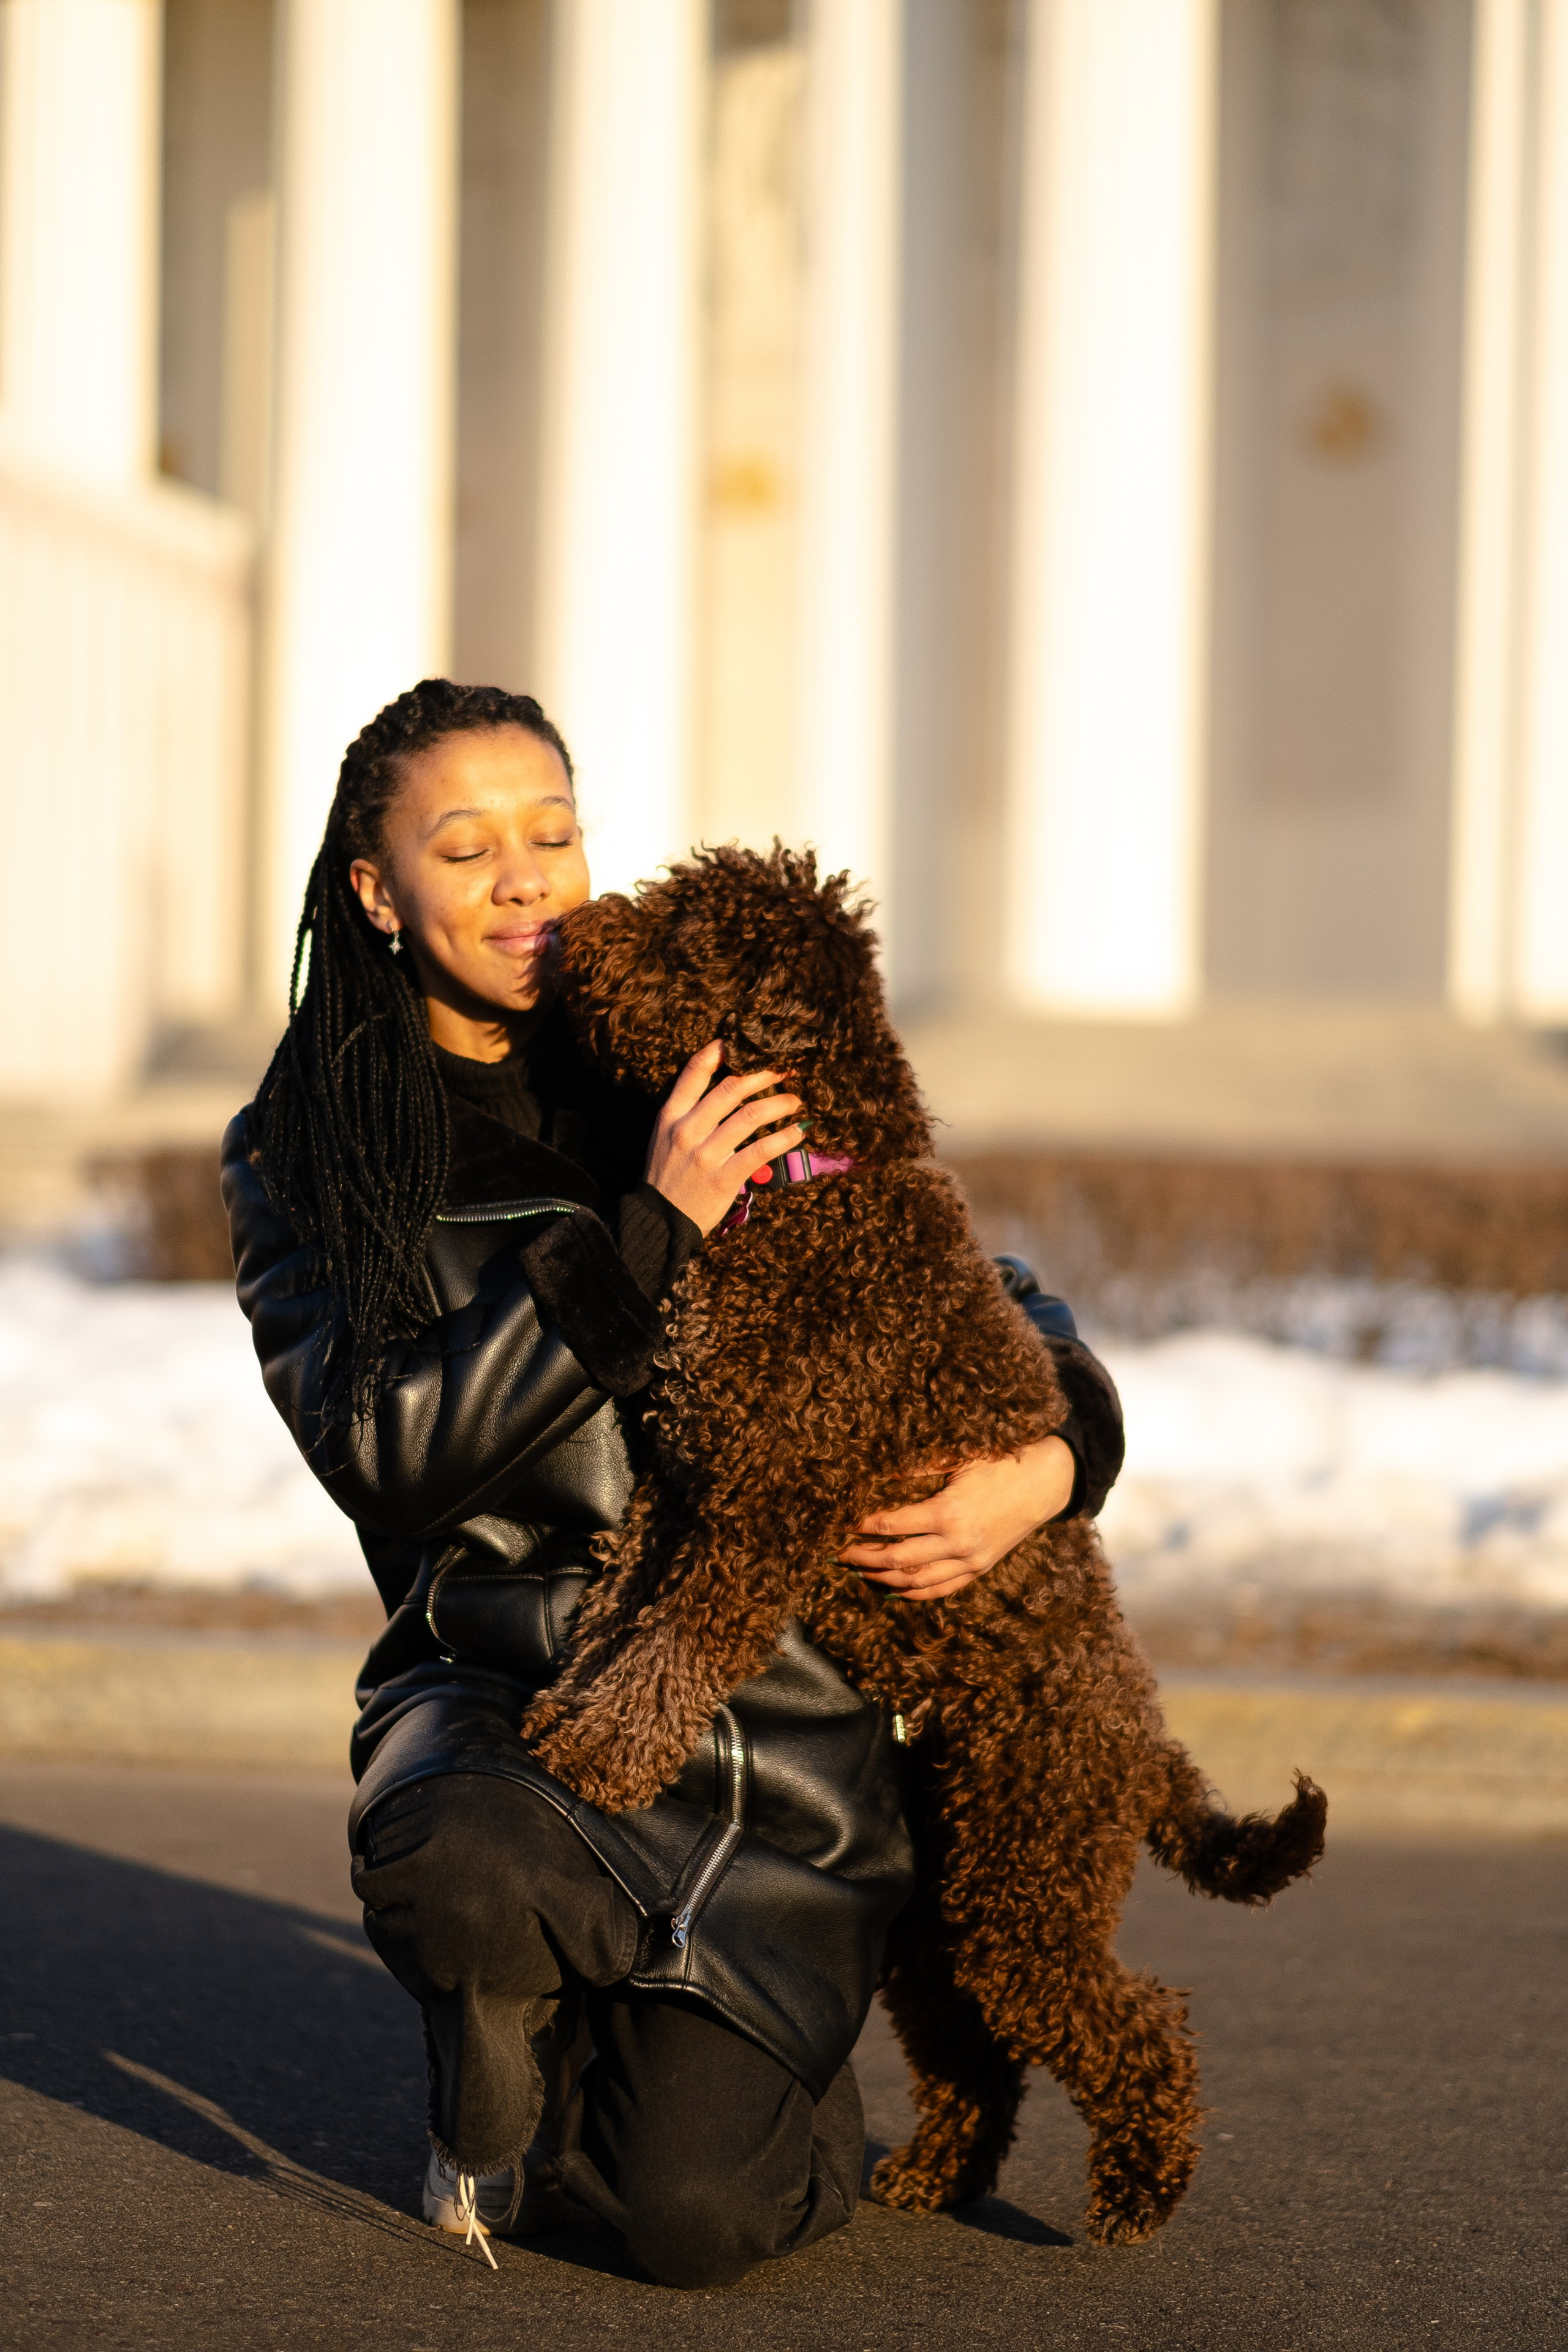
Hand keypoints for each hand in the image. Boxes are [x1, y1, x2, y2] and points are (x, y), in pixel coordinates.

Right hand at [645, 1040, 806, 1236]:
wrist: (660, 1221)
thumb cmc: (667, 1176)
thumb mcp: (665, 1137)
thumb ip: (689, 1111)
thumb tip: (728, 1086)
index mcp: (670, 1115)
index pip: (694, 1071)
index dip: (719, 1051)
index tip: (740, 1042)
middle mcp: (687, 1130)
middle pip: (731, 1087)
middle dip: (764, 1074)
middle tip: (785, 1070)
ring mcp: (705, 1155)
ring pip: (751, 1115)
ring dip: (780, 1103)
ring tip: (796, 1101)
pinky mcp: (723, 1179)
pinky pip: (760, 1150)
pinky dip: (784, 1137)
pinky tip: (798, 1131)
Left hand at [839, 1436, 1076, 1600]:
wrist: (1043, 1485)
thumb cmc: (999, 1464)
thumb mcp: (958, 1458)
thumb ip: (916, 1468)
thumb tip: (878, 1473)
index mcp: (948, 1512)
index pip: (892, 1525)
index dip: (864, 1527)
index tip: (844, 1524)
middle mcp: (957, 1543)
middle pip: (898, 1559)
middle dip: (863, 1557)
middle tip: (839, 1553)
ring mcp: (970, 1561)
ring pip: (916, 1581)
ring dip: (883, 1578)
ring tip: (859, 1571)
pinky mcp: (979, 1569)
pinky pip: (941, 1589)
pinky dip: (914, 1593)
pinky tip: (893, 1588)